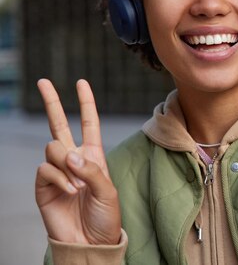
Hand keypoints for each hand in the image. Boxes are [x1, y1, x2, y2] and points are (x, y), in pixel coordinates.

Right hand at [35, 79, 120, 243]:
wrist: (90, 242)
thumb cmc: (105, 217)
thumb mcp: (108, 191)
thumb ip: (91, 170)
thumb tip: (69, 153)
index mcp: (93, 156)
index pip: (88, 123)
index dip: (85, 103)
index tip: (81, 82)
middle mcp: (73, 159)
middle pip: (59, 125)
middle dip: (52, 102)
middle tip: (43, 81)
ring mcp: (57, 171)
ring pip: (53, 147)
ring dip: (67, 164)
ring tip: (78, 186)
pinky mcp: (43, 186)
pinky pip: (46, 169)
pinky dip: (60, 178)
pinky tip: (70, 192)